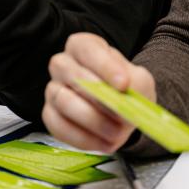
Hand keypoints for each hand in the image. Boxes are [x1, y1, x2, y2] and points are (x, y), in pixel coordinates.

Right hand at [43, 32, 155, 152]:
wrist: (120, 111)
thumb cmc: (126, 89)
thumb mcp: (139, 81)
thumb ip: (135, 84)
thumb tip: (122, 95)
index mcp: (83, 47)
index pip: (87, 49)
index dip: (104, 66)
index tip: (123, 85)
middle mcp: (62, 64)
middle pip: (71, 74)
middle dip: (99, 97)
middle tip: (121, 114)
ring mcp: (53, 89)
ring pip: (63, 101)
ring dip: (93, 120)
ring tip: (116, 132)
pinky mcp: (49, 114)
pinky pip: (58, 126)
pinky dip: (83, 138)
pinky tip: (103, 142)